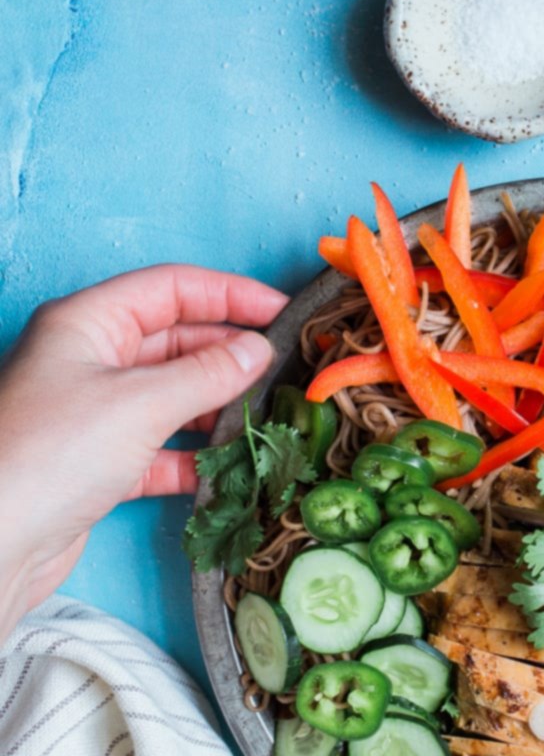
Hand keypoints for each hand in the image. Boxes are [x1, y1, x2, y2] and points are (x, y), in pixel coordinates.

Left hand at [0, 264, 286, 638]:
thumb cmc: (48, 457)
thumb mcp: (140, 404)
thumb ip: (207, 374)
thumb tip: (257, 350)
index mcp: (86, 324)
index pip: (170, 289)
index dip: (230, 294)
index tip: (281, 311)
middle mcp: (88, 362)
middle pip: (174, 341)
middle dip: (228, 353)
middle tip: (284, 368)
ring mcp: (93, 414)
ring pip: (171, 397)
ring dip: (217, 407)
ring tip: (266, 416)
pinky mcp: (99, 465)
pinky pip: (161, 449)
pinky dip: (195, 457)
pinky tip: (229, 467)